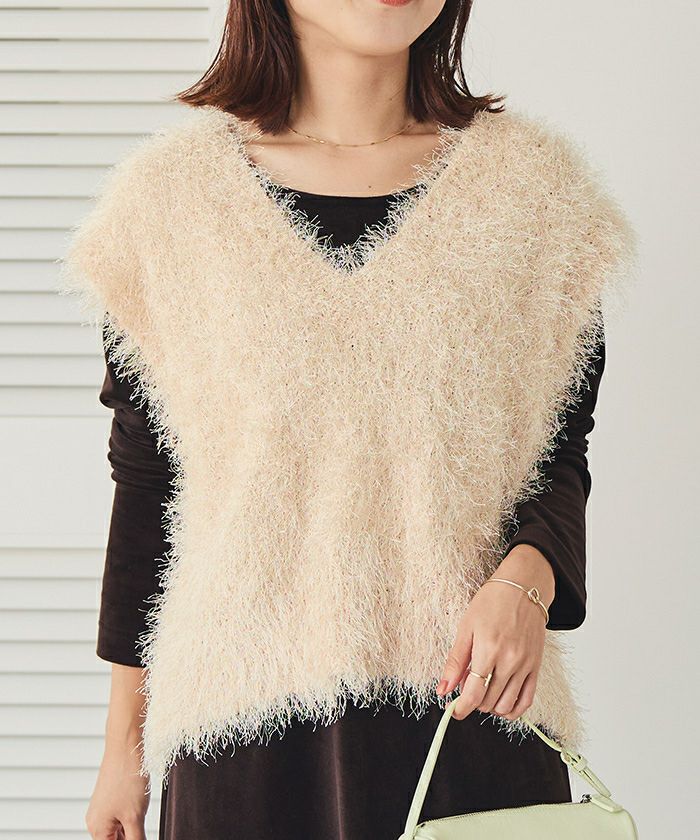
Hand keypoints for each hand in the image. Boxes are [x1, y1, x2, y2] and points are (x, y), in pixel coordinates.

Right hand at [85, 729, 149, 838]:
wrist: (126, 746)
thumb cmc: (126, 777)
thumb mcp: (135, 817)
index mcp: (97, 829)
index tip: (140, 835)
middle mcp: (96, 821)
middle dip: (131, 836)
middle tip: (140, 820)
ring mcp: (104, 808)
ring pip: (120, 830)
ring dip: (133, 829)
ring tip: (140, 811)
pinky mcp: (112, 798)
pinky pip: (122, 816)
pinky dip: (132, 817)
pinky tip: (141, 807)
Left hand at [435, 544, 554, 721]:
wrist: (523, 588)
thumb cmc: (492, 602)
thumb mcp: (466, 626)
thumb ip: (455, 661)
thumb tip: (443, 688)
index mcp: (488, 649)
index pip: (473, 693)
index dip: (461, 708)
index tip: (454, 710)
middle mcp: (509, 661)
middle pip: (488, 702)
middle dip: (473, 703)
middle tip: (466, 690)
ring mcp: (525, 665)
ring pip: (507, 705)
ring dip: (491, 707)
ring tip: (483, 693)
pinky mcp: (536, 666)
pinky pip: (527, 700)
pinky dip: (513, 709)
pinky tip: (502, 703)